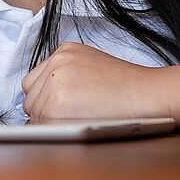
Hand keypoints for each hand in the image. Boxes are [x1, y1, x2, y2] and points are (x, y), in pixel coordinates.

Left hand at [21, 42, 160, 119]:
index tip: (56, 110)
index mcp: (64, 50)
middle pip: (31, 96)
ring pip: (34, 111)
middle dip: (44, 110)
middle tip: (69, 119)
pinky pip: (42, 123)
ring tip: (75, 122)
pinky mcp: (57, 101)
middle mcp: (56, 61)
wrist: (149, 95)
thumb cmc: (126, 87)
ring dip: (48, 121)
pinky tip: (73, 126)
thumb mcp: (92, 66)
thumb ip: (66, 75)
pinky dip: (53, 129)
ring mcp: (55, 80)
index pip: (35, 80)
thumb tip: (43, 99)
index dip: (44, 98)